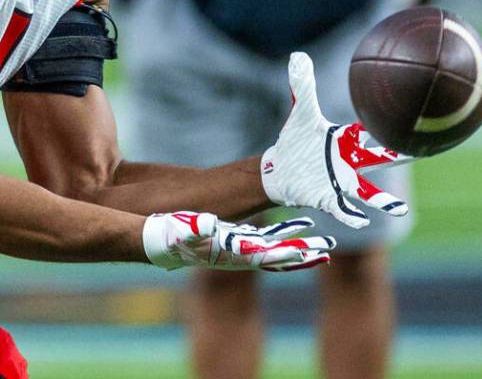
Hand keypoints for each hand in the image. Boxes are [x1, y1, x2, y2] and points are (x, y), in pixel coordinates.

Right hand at [143, 212, 333, 271]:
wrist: (154, 242)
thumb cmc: (165, 235)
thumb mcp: (179, 230)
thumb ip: (195, 227)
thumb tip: (212, 225)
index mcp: (226, 253)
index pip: (261, 256)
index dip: (285, 254)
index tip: (307, 254)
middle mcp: (235, 253)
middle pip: (274, 255)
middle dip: (300, 254)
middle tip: (327, 250)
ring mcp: (234, 247)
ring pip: (272, 248)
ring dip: (295, 245)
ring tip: (319, 242)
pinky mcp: (231, 239)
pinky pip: (261, 240)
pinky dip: (279, 237)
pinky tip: (290, 230)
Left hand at [259, 52, 411, 228]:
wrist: (281, 168)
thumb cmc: (296, 140)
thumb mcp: (300, 112)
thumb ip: (302, 86)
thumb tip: (297, 55)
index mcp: (344, 140)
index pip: (364, 132)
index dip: (377, 127)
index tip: (399, 122)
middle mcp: (348, 161)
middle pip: (377, 159)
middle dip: (395, 157)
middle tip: (421, 154)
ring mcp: (340, 181)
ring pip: (366, 191)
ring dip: (382, 201)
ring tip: (398, 209)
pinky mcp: (327, 197)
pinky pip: (342, 208)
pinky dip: (350, 215)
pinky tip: (360, 221)